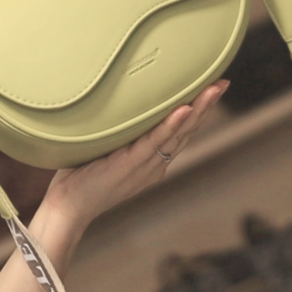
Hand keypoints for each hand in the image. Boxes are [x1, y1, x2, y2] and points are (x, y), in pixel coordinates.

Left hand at [43, 80, 228, 230]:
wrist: (68, 209)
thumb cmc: (82, 178)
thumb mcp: (108, 151)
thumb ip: (121, 134)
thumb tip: (119, 105)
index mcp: (153, 162)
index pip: (181, 132)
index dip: (198, 110)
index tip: (212, 88)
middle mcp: (155, 164)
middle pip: (187, 130)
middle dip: (207, 105)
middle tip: (223, 82)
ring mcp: (144, 165)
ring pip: (177, 134)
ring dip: (198, 110)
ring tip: (213, 89)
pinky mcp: (129, 165)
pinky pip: (153, 142)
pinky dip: (170, 125)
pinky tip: (184, 110)